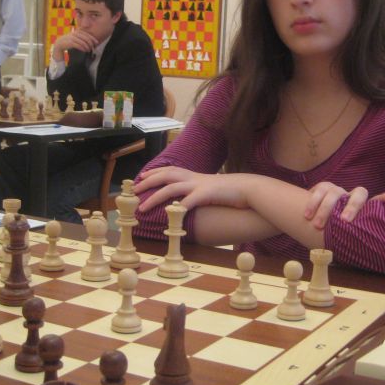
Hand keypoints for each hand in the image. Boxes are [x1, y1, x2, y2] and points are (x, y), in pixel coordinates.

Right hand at [52, 30, 97, 59]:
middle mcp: (75, 34)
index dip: (93, 38)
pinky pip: (78, 45)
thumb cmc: (69, 41)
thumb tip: (91, 41)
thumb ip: (82, 37)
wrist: (59, 43)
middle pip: (86, 38)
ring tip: (89, 50)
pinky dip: (83, 48)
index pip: (87, 34)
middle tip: (93, 48)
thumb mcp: (76, 37)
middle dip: (91, 43)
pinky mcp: (70, 43)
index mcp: (78, 32)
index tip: (97, 43)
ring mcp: (72, 38)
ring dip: (87, 47)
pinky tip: (85, 50)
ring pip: (83, 42)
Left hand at [134, 166, 249, 211]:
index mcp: (194, 176)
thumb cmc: (231, 192)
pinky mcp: (207, 194)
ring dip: (155, 197)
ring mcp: (200, 185)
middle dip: (148, 181)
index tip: (142, 176)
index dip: (155, 172)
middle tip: (135, 189)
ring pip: (171, 188)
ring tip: (142, 208)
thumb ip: (199, 192)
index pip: (170, 170)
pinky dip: (178, 207)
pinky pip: (189, 201)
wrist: (249, 189)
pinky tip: (169, 214)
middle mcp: (194, 178)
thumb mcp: (211, 189)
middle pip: (166, 175)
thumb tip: (189, 200)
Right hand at [304, 182, 384, 229]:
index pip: (374, 202)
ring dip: (326, 209)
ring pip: (335, 193)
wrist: (312, 222)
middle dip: (352, 206)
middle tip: (344, 221)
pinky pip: (318, 192)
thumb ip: (358, 234)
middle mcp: (350, 195)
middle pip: (359, 193)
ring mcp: (336, 190)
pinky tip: (307, 215)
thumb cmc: (334, 229)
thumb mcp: (347, 233)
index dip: (380, 199)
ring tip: (318, 225)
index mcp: (360, 206)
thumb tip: (372, 240)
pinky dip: (313, 203)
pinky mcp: (321, 188)